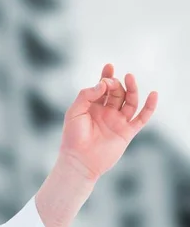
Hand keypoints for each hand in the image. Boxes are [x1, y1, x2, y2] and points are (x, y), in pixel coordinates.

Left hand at [59, 64, 157, 180]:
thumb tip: (103, 84)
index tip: (109, 66)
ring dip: (131, 89)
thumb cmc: (73, 136)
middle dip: (114, 84)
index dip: (106, 76)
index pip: (102, 87)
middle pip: (116, 92)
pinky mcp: (127, 132)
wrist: (79, 160)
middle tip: (109, 82)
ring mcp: (117, 121)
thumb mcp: (75, 111)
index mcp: (92, 106)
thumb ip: (87, 95)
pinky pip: (141, 118)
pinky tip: (154, 95)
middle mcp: (106, 112)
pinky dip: (149, 107)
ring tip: (129, 77)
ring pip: (129, 102)